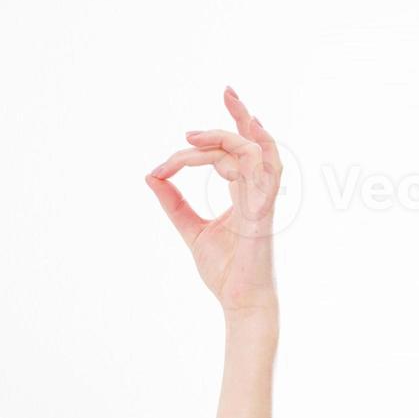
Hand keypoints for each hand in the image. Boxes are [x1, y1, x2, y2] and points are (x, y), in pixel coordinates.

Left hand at [144, 86, 280, 318]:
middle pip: (249, 142)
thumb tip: (151, 176)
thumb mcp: (190, 229)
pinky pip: (267, 170)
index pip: (225, 155)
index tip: (161, 168)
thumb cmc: (224, 270)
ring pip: (255, 150)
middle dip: (234, 116)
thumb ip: (174, 203)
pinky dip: (253, 151)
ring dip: (229, 134)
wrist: (239, 301)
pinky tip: (230, 140)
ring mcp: (263, 198)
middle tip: (197, 120)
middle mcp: (256, 190)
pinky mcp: (265, 210)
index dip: (192, 153)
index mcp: (242, 193)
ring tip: (196, 135)